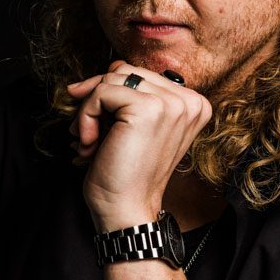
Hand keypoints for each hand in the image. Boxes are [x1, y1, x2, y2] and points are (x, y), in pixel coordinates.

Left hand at [67, 60, 211, 230]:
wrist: (127, 209)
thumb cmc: (126, 174)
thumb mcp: (132, 127)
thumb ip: (128, 97)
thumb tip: (86, 81)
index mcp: (193, 104)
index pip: (139, 73)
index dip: (109, 93)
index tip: (99, 125)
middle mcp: (189, 100)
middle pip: (124, 70)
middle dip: (96, 98)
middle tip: (88, 131)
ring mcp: (172, 103)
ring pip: (111, 79)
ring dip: (89, 110)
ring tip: (89, 141)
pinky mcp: (149, 107)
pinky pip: (102, 92)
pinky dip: (85, 117)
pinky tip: (89, 144)